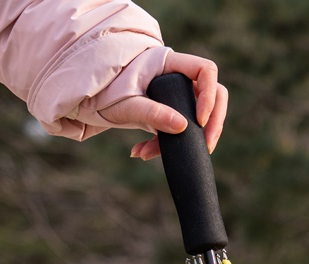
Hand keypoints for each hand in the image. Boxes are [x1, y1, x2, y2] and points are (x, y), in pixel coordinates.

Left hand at [100, 51, 227, 155]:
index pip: (205, 70)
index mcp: (169, 63)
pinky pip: (186, 128)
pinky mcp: (173, 112)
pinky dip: (174, 144)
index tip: (198, 121)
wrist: (93, 98)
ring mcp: (178, 94)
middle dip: (214, 121)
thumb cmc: (107, 93)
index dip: (209, 95)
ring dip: (199, 136)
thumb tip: (183, 127)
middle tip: (206, 146)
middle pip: (215, 93)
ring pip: (205, 113)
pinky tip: (147, 153)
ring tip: (181, 155)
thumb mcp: (128, 105)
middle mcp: (179, 76)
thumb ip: (152, 113)